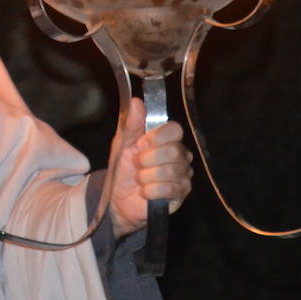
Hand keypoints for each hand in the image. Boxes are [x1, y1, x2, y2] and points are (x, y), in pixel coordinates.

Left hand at [108, 97, 192, 238]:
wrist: (117, 198)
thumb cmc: (123, 168)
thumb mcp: (122, 143)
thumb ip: (131, 123)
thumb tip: (136, 101)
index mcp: (167, 139)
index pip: (175, 129)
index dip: (156, 137)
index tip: (140, 144)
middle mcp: (180, 155)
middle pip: (174, 151)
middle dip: (147, 160)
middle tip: (137, 165)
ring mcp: (183, 175)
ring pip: (170, 171)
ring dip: (146, 176)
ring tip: (139, 179)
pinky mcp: (181, 194)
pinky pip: (170, 189)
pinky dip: (151, 191)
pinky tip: (145, 192)